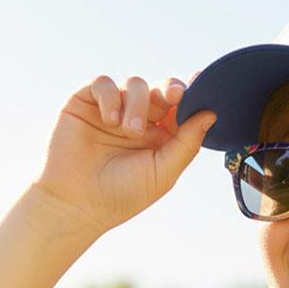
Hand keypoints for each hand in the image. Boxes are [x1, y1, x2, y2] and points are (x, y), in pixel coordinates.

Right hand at [32, 75, 215, 235]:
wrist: (77, 204)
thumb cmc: (122, 194)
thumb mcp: (163, 172)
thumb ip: (187, 143)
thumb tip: (211, 114)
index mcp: (161, 137)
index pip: (181, 109)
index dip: (193, 95)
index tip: (204, 85)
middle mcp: (139, 120)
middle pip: (161, 89)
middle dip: (171, 89)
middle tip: (175, 95)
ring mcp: (113, 109)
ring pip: (135, 84)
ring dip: (137, 103)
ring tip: (129, 131)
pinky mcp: (85, 102)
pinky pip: (103, 83)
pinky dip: (110, 96)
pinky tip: (110, 119)